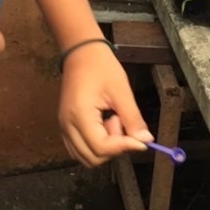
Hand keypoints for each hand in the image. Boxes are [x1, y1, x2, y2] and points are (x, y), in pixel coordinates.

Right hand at [58, 44, 152, 167]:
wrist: (81, 52)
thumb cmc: (102, 67)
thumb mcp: (122, 91)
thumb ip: (133, 119)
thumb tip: (145, 141)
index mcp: (80, 116)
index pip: (101, 148)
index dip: (124, 147)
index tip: (141, 141)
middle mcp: (67, 126)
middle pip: (93, 158)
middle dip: (113, 148)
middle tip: (121, 123)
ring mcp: (64, 127)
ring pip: (85, 157)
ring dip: (104, 148)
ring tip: (112, 123)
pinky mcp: (65, 126)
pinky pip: (79, 148)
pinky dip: (95, 146)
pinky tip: (103, 126)